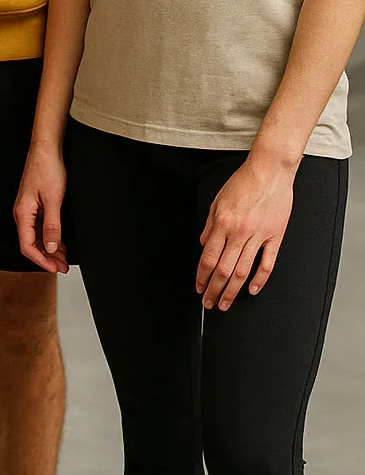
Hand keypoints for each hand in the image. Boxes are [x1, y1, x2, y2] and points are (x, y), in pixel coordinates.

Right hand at [14, 143, 68, 274]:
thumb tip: (49, 249)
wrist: (46, 148)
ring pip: (35, 236)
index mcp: (22, 213)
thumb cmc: (47, 168)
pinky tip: (59, 242)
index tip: (55, 268)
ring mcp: (28, 208)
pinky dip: (49, 237)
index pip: (27, 246)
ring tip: (63, 258)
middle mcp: (22, 212)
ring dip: (49, 249)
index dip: (41, 261)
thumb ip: (51, 226)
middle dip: (46, 258)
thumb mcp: (53, 199)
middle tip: (63, 267)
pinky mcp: (34, 204)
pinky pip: (39, 227)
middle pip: (30, 243)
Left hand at [196, 154, 294, 309]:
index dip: (202, 277)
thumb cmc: (243, 182)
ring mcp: (258, 235)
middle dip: (214, 290)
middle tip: (209, 304)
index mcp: (223, 223)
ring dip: (232, 290)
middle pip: (224, 270)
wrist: (269, 170)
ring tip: (225, 303)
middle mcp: (239, 232)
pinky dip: (260, 280)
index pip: (208, 258)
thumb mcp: (218, 200)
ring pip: (243, 271)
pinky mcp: (275, 236)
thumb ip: (210, 225)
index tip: (199, 288)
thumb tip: (204, 246)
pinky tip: (252, 290)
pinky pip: (267, 264)